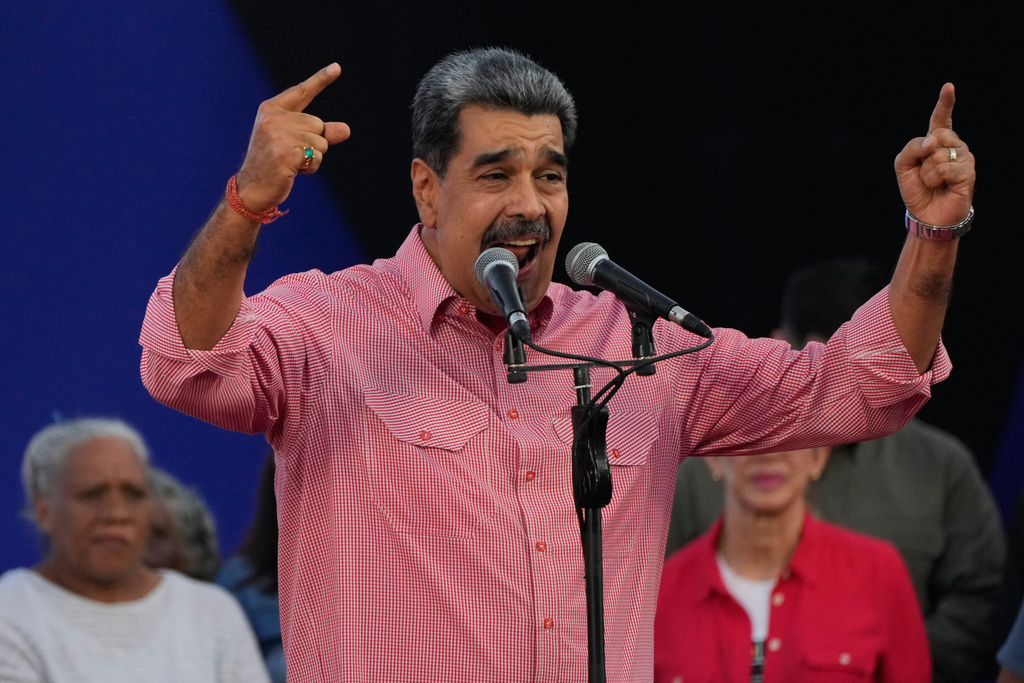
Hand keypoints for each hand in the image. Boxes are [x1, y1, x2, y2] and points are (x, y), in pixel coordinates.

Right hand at [235, 63, 350, 210]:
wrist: (252, 189)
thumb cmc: (274, 164)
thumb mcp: (296, 142)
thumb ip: (320, 133)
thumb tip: (346, 129)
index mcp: (272, 110)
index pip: (302, 92)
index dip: (321, 79)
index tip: (337, 67)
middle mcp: (273, 118)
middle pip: (318, 124)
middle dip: (314, 143)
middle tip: (291, 154)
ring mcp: (278, 135)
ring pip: (320, 142)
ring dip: (313, 157)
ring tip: (291, 163)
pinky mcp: (285, 153)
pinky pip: (316, 157)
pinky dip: (311, 167)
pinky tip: (293, 170)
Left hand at [894, 83, 974, 225]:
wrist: (926, 214)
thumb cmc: (917, 189)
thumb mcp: (903, 165)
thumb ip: (911, 147)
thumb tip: (933, 140)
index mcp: (938, 141)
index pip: (941, 119)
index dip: (945, 103)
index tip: (948, 87)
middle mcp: (954, 146)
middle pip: (936, 135)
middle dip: (922, 155)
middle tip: (926, 172)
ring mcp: (964, 157)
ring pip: (938, 153)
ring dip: (927, 172)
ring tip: (934, 182)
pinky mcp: (968, 171)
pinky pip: (943, 167)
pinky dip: (935, 179)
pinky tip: (942, 186)